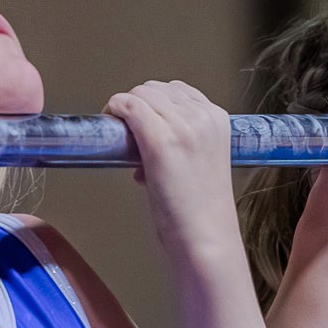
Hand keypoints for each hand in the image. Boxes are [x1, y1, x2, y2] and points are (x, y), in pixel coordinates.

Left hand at [109, 80, 241, 263]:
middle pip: (156, 89)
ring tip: (119, 134)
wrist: (206, 239)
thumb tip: (147, 138)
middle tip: (126, 130)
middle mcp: (203, 117)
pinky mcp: (161, 140)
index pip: (178, 91)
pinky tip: (110, 123)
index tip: (142, 118)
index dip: (154, 102)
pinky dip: (115, 109)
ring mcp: (183, 126)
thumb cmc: (201, 212)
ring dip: (124, 107)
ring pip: (140, 94)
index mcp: (217, 120)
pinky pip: (130, 107)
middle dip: (137, 104)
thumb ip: (182, 143)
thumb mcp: (202, 164)